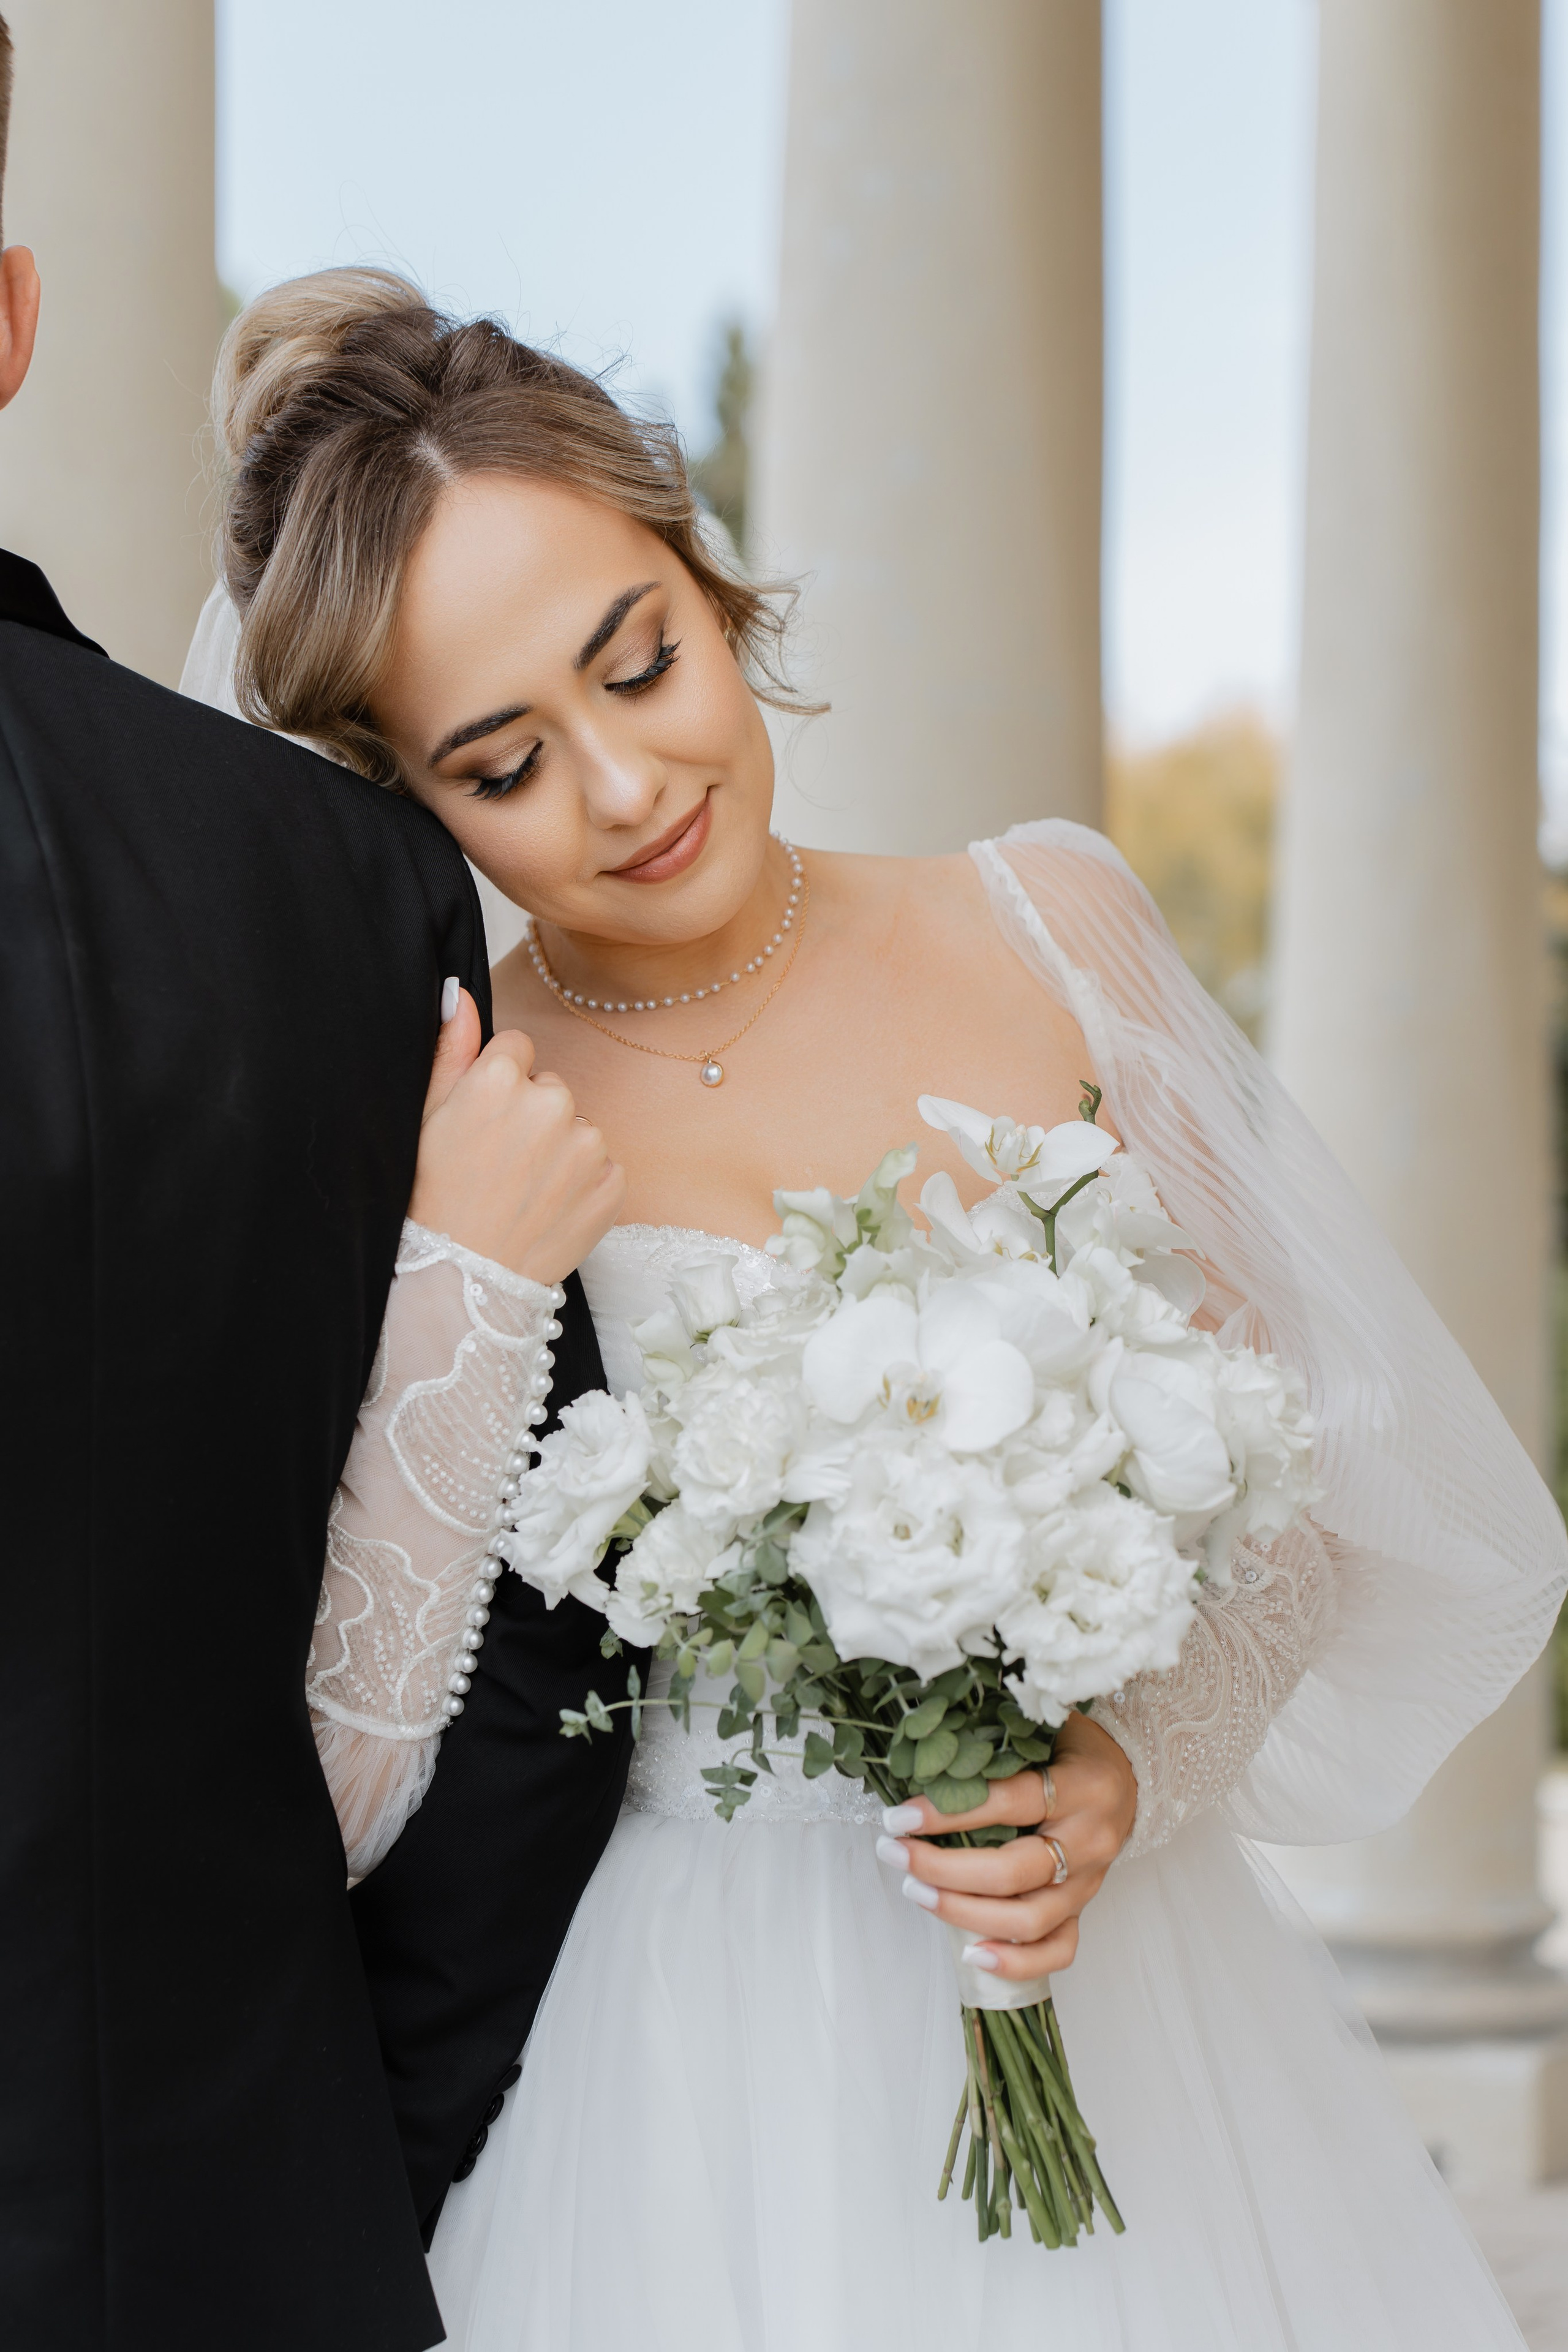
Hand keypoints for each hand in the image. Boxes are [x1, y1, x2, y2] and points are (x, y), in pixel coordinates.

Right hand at [408, 982, 625, 1284]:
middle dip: (530, 1116)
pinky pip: (603, 1167)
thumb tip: (461, 994)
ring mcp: (588, 1144)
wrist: (463, 1279)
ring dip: (558, 1151)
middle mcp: (552, 1102)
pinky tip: (547, 1207)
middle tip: (498, 1163)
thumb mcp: (425, 1117)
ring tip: (521, 1189)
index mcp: (502, 1078)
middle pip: (549, 1088)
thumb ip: (449, 1048)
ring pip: (578, 1128)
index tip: (483, 1119)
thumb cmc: (433, 1197)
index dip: (496, 1083)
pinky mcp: (613, 1184)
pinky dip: (582, 1184)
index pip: (516, 1048)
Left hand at [874, 1712, 1136, 1980]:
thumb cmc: (1073, 1746)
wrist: (1129, 1775)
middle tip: (894, 1852)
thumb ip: (999, 1739)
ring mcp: (1089, 1882)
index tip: (901, 1815)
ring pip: (1028, 1920)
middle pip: (1012, 1872)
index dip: (953, 1812)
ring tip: (914, 1891)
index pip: (1012, 1804)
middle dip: (943, 1869)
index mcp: (1082, 1787)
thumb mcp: (1046, 1726)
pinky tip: (972, 1955)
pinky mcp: (1084, 1907)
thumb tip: (927, 1747)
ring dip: (963, 1912)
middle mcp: (1089, 1840)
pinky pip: (1058, 1949)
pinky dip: (1016, 1962)